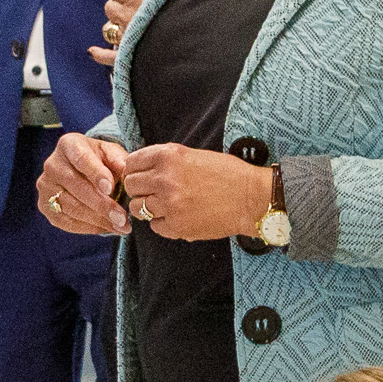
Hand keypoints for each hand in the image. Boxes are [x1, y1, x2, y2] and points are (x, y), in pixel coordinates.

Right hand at [37, 129, 134, 236]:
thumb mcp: (111, 154)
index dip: (96, 174)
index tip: (110, 188)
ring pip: (72, 207)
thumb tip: (128, 175)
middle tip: (123, 218)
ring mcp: (45, 186)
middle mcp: (52, 164)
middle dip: (102, 205)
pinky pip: (66, 222)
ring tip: (120, 226)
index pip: (82, 159)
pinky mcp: (44, 205)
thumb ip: (120, 161)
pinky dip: (89, 228)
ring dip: (98, 220)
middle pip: (77, 187)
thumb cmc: (99, 159)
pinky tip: (107, 228)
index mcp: (69, 145)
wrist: (81, 169)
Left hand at [91, 0, 148, 63]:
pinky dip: (101, 54)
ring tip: (128, 21)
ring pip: (108, 29)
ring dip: (115, 23)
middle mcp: (128, 17)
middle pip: (110, 7)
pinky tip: (93, 52)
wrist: (199, 32)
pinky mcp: (132, 56)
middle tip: (132, 0)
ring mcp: (129, 38)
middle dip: (118, 2)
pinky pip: (110, 57)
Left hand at [116, 142, 279, 243]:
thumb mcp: (193, 154)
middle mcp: (165, 179)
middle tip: (152, 192)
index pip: (131, 163)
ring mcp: (169, 205)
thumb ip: (165, 160)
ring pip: (137, 208)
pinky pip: (155, 226)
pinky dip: (163, 223)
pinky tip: (177, 217)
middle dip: (138, 189)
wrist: (252, 198)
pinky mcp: (177, 226)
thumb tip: (140, 169)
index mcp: (168, 156)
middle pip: (130, 186)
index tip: (141, 175)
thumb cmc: (228, 174)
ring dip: (147, 208)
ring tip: (164, 206)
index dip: (134, 170)